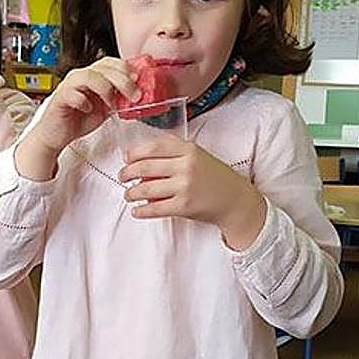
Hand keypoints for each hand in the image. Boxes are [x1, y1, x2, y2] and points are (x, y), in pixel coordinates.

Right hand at [15, 58, 136, 180]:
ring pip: (89, 76)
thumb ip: (119, 99)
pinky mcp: (60, 98)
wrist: (57, 135)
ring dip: (106, 89)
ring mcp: (69, 86)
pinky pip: (72, 93)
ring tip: (112, 104)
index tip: (138, 79)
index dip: (125, 68)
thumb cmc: (79, 119)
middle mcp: (80, 76)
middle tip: (135, 95)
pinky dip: (84, 101)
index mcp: (92, 76)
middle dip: (123, 81)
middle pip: (103, 68)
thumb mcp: (106, 109)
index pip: (110, 62)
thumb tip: (139, 95)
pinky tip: (88, 109)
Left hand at [118, 136, 266, 248]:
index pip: (152, 148)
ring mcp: (185, 186)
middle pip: (145, 167)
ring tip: (129, 195)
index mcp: (188, 149)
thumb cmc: (215, 177)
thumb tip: (142, 156)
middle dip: (127, 173)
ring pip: (146, 188)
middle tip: (123, 177)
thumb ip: (174, 152)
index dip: (134, 153)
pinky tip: (136, 211)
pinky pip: (155, 208)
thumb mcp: (198, 155)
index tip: (126, 159)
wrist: (235, 200)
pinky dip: (142, 210)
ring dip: (131, 193)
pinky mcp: (184, 206)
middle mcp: (186, 166)